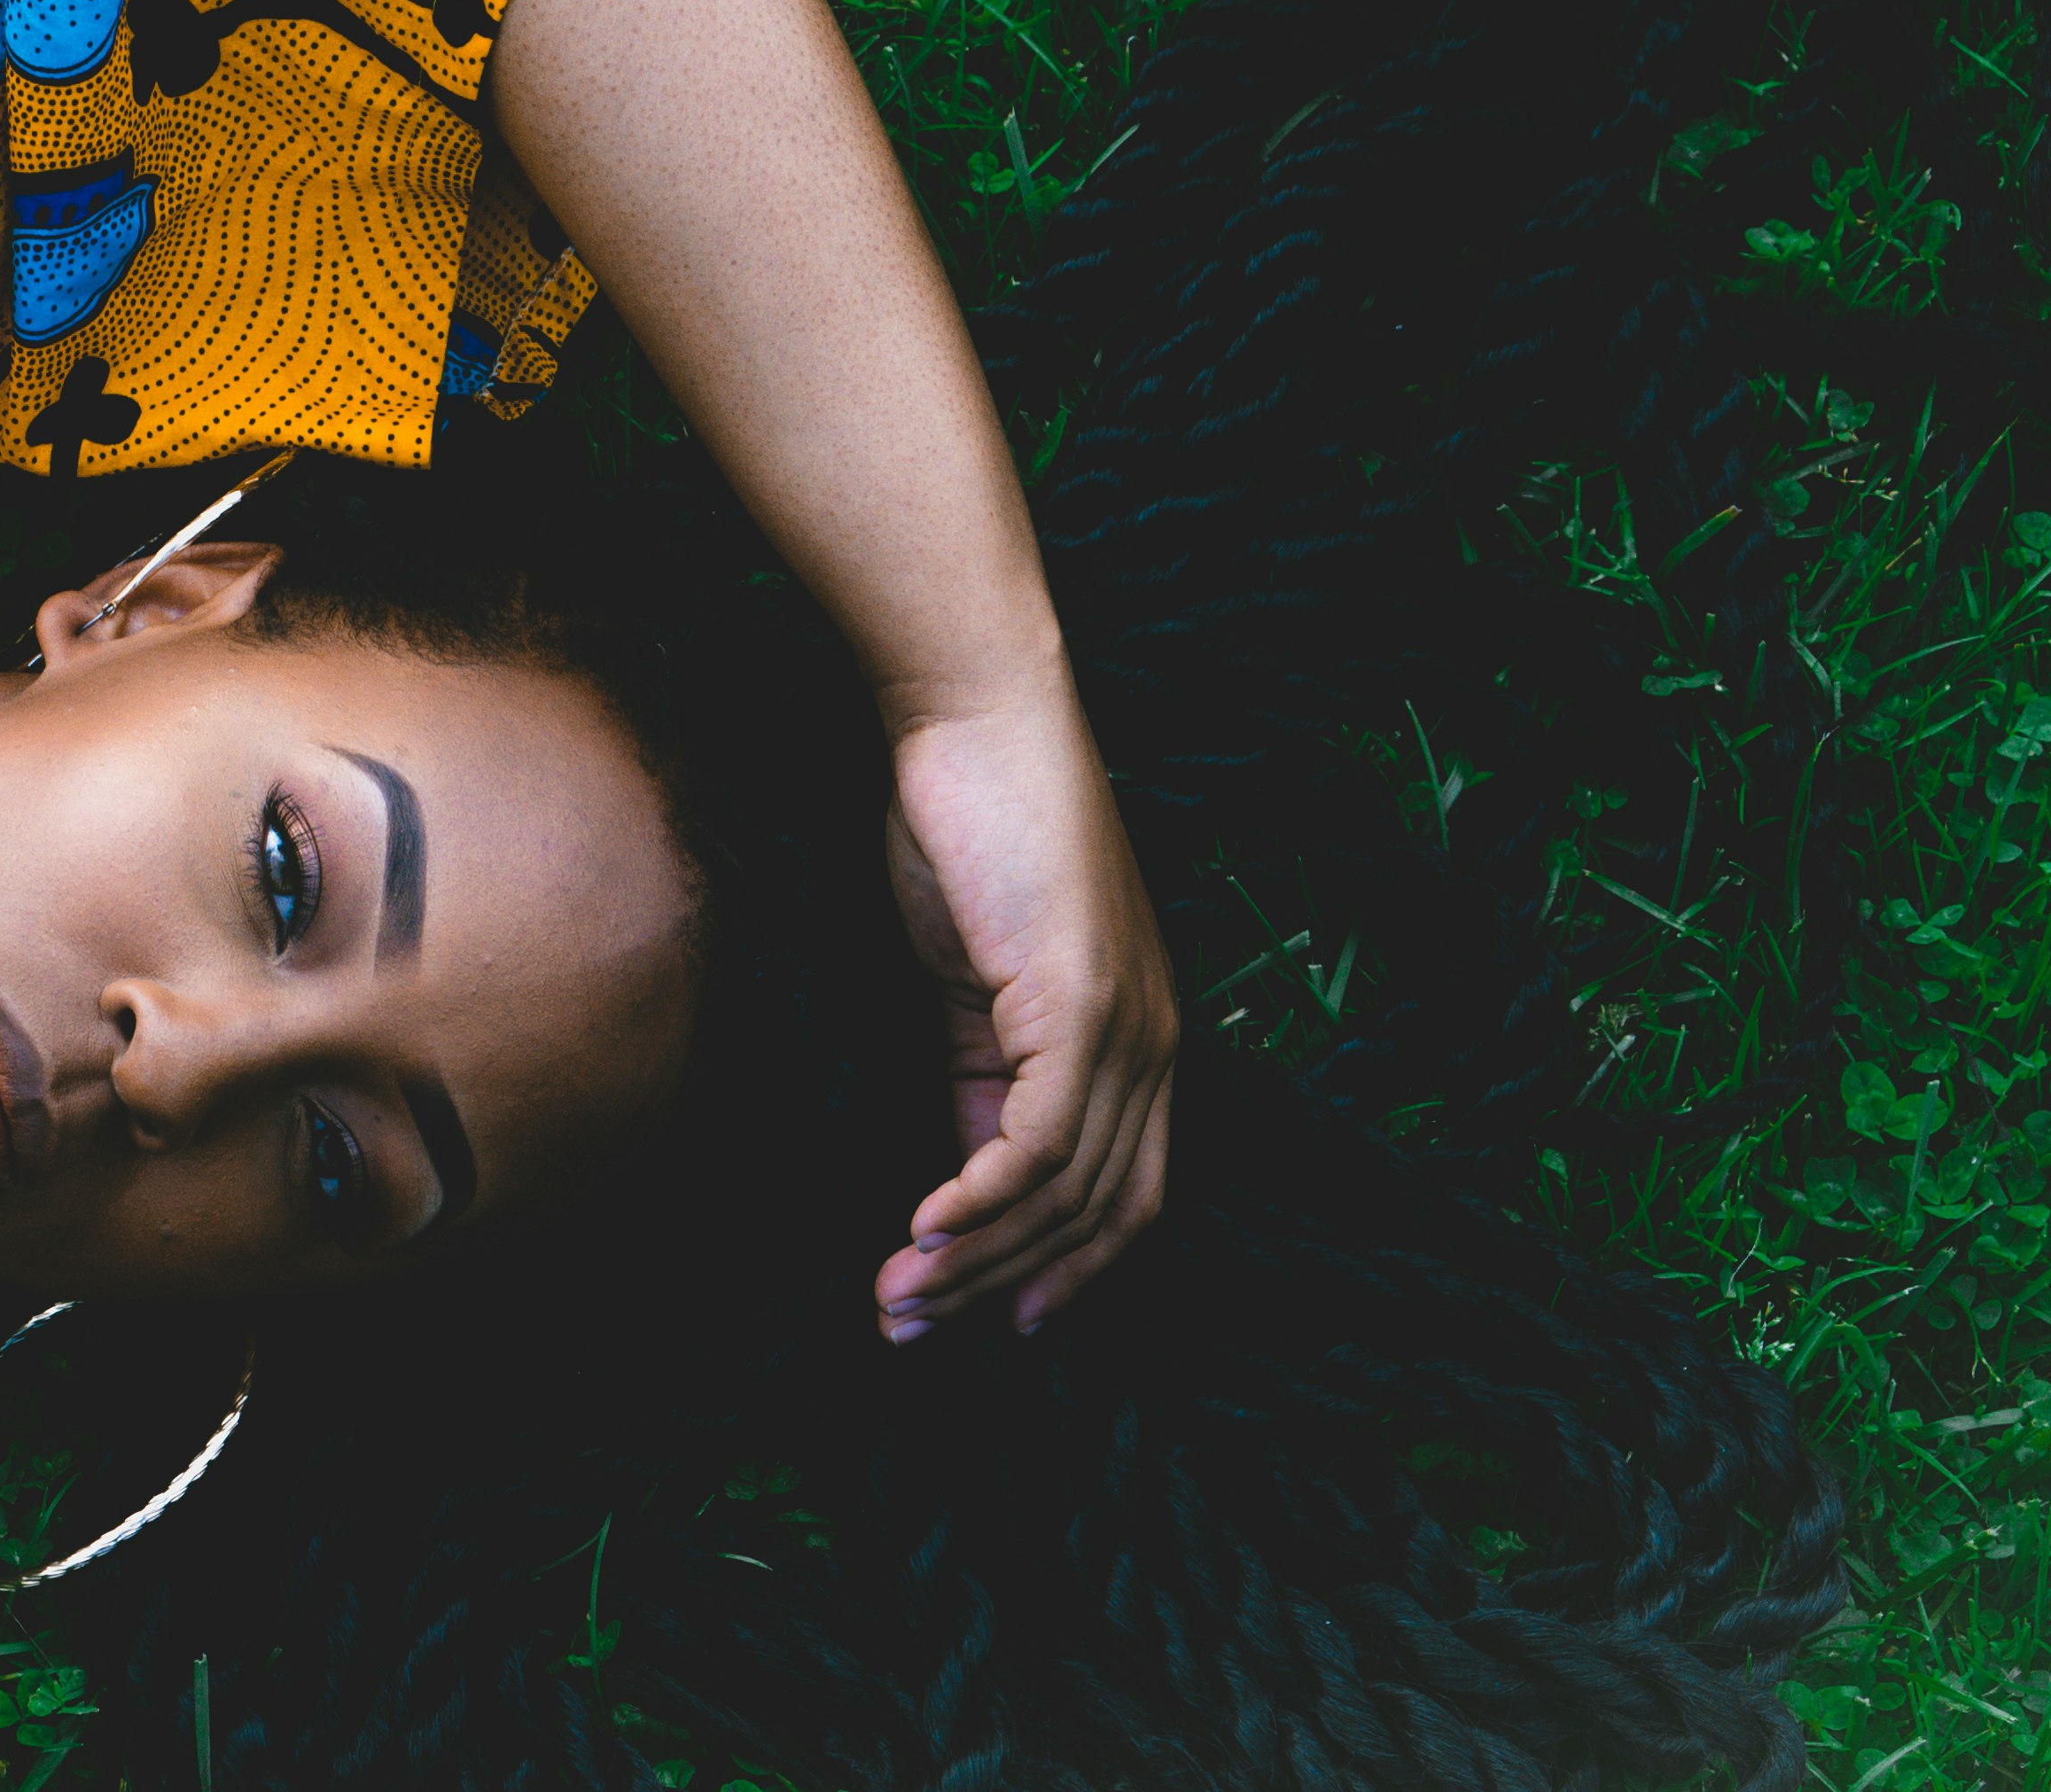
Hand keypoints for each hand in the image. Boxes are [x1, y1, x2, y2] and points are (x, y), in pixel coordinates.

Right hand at [867, 685, 1174, 1339]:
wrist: (978, 721)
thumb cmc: (973, 829)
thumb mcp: (978, 978)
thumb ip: (985, 1071)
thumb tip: (963, 1171)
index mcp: (1140, 1041)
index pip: (1124, 1197)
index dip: (1065, 1274)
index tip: (991, 1325)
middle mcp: (1153, 1046)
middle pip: (1096, 1215)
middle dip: (1001, 1289)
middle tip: (909, 1330)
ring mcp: (1124, 1027)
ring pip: (1062, 1193)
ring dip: (974, 1259)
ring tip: (897, 1299)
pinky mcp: (1077, 1003)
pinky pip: (1034, 1139)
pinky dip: (979, 1199)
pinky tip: (919, 1229)